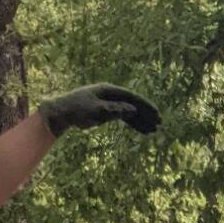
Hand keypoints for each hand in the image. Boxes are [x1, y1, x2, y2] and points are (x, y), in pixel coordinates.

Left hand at [39, 85, 159, 137]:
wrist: (63, 112)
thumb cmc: (77, 109)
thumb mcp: (97, 110)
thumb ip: (114, 110)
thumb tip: (132, 110)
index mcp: (108, 90)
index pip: (131, 97)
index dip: (144, 105)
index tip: (156, 113)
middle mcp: (111, 95)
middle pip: (133, 104)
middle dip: (146, 114)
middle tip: (159, 124)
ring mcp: (110, 103)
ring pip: (130, 112)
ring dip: (142, 121)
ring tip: (153, 131)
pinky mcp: (107, 112)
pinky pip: (124, 118)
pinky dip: (134, 125)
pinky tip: (143, 132)